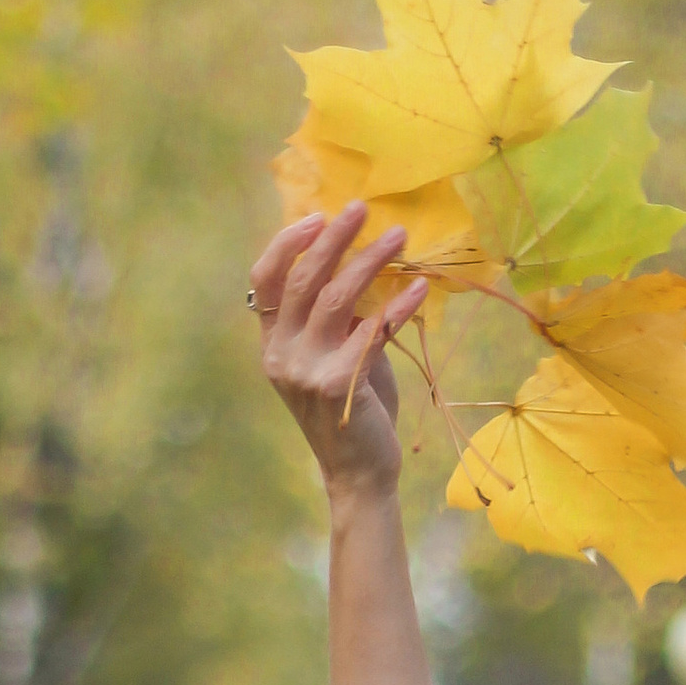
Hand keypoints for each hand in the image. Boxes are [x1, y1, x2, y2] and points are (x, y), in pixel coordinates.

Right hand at [250, 207, 429, 506]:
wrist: (359, 475)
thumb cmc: (353, 412)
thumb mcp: (332, 358)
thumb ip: (336, 319)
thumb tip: (360, 264)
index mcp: (273, 344)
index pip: (266, 280)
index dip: (288, 243)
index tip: (318, 216)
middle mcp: (282, 354)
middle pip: (304, 279)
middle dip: (335, 238)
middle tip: (361, 209)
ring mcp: (307, 370)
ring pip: (337, 298)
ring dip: (370, 261)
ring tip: (399, 237)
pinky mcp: (340, 384)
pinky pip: (372, 331)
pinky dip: (398, 307)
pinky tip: (420, 288)